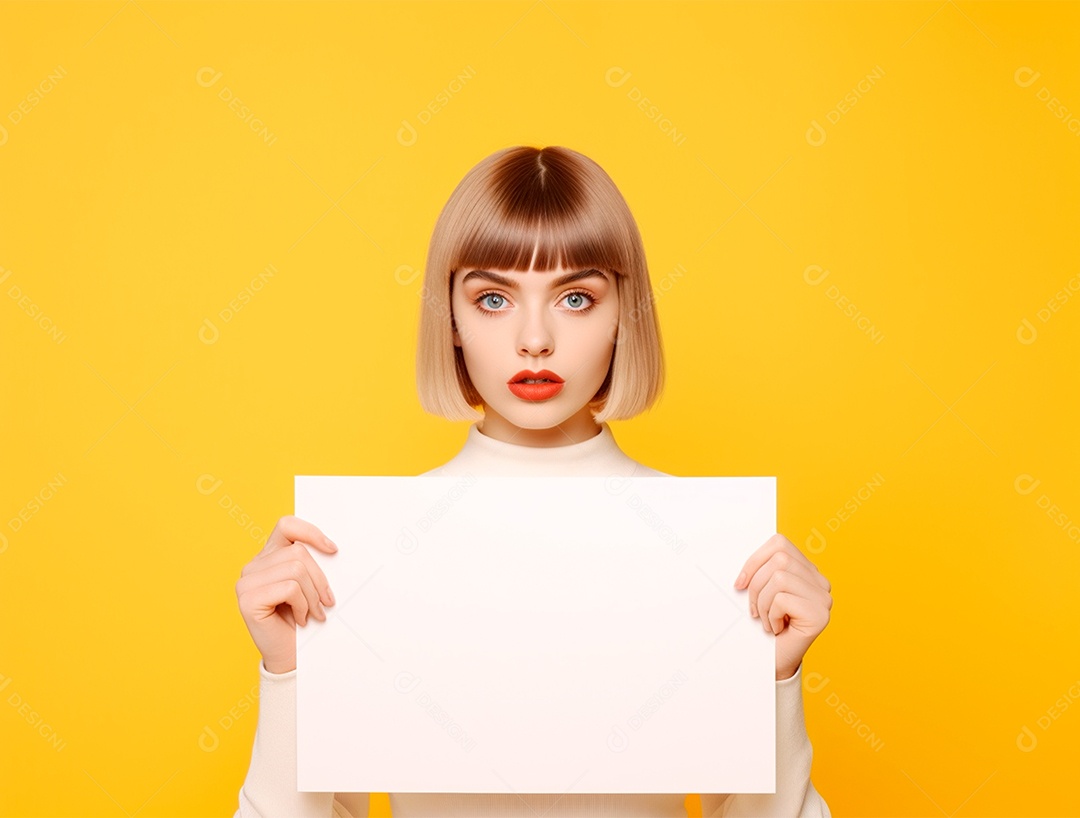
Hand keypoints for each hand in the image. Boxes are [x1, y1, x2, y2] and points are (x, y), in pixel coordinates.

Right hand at [235, 515, 337, 673]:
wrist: (292, 656)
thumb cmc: (303, 620)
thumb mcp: (310, 585)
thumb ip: (310, 563)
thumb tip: (331, 549)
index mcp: (268, 557)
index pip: (287, 525)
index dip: (311, 532)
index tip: (333, 550)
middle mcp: (253, 566)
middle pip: (299, 552)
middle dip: (319, 580)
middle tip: (325, 603)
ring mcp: (246, 582)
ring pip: (296, 569)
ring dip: (312, 596)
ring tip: (312, 613)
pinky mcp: (247, 599)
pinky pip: (289, 588)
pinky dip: (302, 605)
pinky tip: (300, 619)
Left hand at [734, 533, 831, 680]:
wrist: (773, 663)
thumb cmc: (764, 627)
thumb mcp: (760, 591)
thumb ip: (761, 570)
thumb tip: (743, 557)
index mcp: (807, 570)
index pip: (779, 543)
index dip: (754, 560)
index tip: (740, 583)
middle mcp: (821, 582)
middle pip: (780, 558)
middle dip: (756, 585)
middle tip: (754, 610)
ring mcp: (824, 598)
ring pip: (780, 577)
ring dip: (763, 603)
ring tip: (766, 620)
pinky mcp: (820, 615)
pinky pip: (782, 599)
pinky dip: (770, 616)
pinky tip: (776, 628)